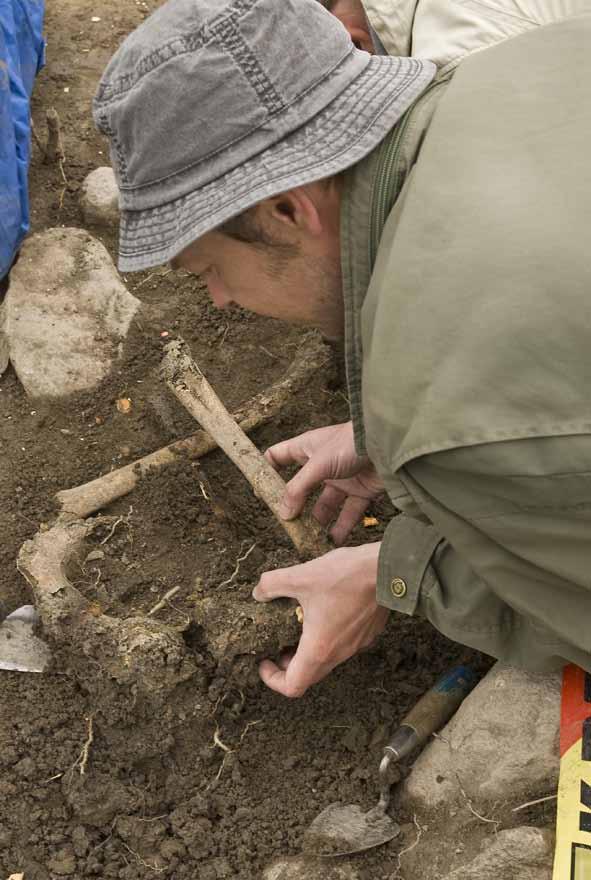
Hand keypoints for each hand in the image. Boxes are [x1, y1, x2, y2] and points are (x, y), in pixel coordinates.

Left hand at [253, 543, 387, 696]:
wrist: (389, 569)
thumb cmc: (346, 576)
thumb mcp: (300, 576)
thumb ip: (272, 584)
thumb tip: (259, 592)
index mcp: (319, 648)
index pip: (292, 686)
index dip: (272, 679)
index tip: (265, 661)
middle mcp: (339, 653)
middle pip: (309, 675)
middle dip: (289, 664)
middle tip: (278, 644)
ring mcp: (357, 645)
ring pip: (327, 660)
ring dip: (309, 650)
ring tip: (299, 624)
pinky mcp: (368, 633)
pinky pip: (343, 645)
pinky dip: (328, 637)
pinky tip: (325, 610)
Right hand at [265, 422, 383, 543]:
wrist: (390, 445)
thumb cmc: (351, 444)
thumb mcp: (317, 465)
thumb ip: (297, 489)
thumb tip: (282, 513)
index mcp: (307, 448)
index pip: (278, 456)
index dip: (267, 471)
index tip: (261, 492)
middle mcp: (323, 464)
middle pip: (302, 488)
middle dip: (294, 507)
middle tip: (287, 526)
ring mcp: (342, 478)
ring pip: (325, 505)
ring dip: (318, 522)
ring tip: (309, 540)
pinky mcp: (361, 491)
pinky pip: (348, 514)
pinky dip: (342, 528)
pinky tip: (333, 542)